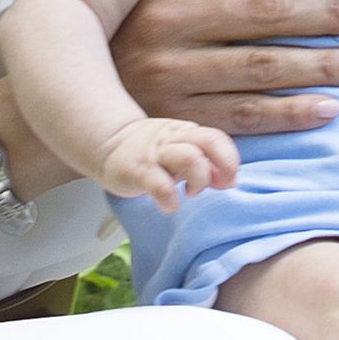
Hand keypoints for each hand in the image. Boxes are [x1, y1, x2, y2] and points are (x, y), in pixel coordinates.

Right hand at [96, 118, 238, 213]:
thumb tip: (230, 180)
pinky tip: (169, 206)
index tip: (229, 180)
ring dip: (199, 180)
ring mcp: (156, 153)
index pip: (217, 138)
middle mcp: (174, 139)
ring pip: (190, 158)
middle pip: (209, 141)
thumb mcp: (179, 152)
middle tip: (216, 186)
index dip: (229, 159)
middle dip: (223, 165)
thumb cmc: (151, 154)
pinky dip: (170, 199)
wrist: (109, 145)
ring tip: (190, 192)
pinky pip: (160, 184)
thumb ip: (205, 163)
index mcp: (187, 133)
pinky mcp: (138, 170)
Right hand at [109, 0, 338, 135]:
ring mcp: (171, 73)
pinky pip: (247, 116)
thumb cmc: (141, 27)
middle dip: (329, 12)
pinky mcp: (177, 119)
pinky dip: (293, 112)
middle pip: (265, 9)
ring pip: (263, 66)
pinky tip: (330, 107)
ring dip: (322, 65)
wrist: (71, 96)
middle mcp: (168, 20)